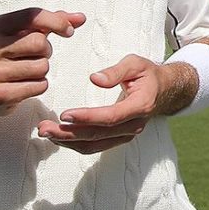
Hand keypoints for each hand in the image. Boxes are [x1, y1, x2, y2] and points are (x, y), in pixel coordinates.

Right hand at [0, 8, 83, 115]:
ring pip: (41, 66)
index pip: (31, 16)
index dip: (57, 21)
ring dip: (43, 69)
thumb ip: (52, 22)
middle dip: (46, 51)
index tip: (67, 31)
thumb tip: (80, 18)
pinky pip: (39, 86)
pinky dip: (39, 85)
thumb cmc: (8, 56)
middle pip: (39, 43)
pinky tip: (26, 84)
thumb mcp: (24, 33)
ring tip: (28, 70)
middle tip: (37, 56)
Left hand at [37, 54, 184, 153]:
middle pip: (98, 135)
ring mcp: (126, 135)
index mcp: (139, 106)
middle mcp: (133, 125)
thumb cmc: (147, 74)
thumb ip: (116, 71)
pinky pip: (94, 146)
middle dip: (68, 133)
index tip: (65, 115)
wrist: (164, 91)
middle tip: (44, 127)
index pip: (110, 116)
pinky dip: (75, 143)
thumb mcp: (136, 64)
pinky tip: (58, 136)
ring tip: (45, 132)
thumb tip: (94, 79)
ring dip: (68, 141)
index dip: (87, 118)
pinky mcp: (118, 138)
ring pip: (94, 145)